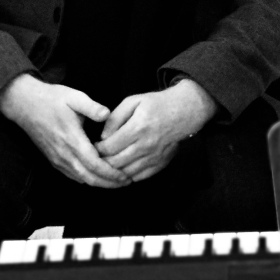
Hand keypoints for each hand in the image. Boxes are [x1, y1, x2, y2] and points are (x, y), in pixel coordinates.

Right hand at [0, 74, 129, 188]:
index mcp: (72, 139)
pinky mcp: (53, 159)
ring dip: (99, 183)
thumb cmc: (51, 99)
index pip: (94, 164)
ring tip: (117, 182)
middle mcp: (63, 153)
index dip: (110, 173)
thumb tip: (107, 114)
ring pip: (80, 179)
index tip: (125, 176)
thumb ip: (91, 107)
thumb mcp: (74, 96)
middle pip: (89, 177)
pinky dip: (87, 179)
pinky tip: (98, 177)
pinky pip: (71, 175)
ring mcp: (57, 158)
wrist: (24, 104)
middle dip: (109, 183)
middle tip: (127, 182)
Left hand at [96, 79, 217, 181]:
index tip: (94, 146)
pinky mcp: (161, 163)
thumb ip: (115, 118)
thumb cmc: (157, 104)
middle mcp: (146, 144)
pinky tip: (123, 168)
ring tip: (109, 163)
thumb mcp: (133, 102)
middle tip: (98, 157)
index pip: (109, 147)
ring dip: (114, 171)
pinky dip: (128, 175)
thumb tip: (103, 137)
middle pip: (115, 163)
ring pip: (126, 173)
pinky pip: (139, 177)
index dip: (97, 149)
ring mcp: (154, 156)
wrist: (185, 111)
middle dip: (102, 162)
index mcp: (138, 127)